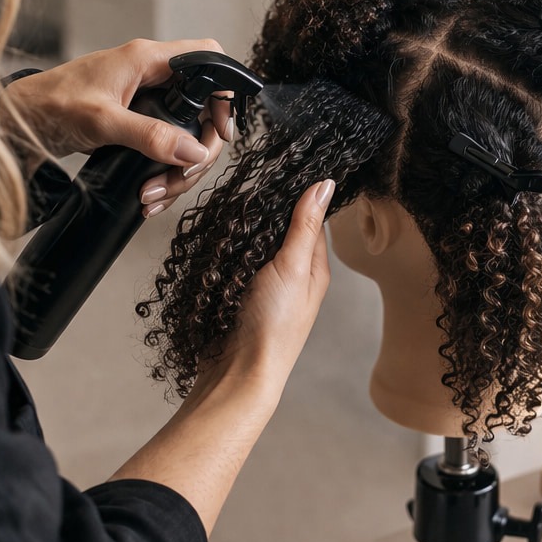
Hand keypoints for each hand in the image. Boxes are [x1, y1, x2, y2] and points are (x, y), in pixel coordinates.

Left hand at [0, 39, 234, 216]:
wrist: (17, 122)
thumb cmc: (50, 105)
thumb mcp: (102, 122)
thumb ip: (150, 135)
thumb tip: (192, 152)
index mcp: (147, 59)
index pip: (209, 59)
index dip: (224, 93)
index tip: (220, 132)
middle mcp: (152, 76)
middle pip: (204, 110)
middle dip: (198, 151)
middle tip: (180, 178)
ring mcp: (146, 100)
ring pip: (187, 135)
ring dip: (179, 170)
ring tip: (152, 196)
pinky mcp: (138, 122)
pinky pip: (167, 147)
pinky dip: (164, 173)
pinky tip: (150, 195)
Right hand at [113, 180, 334, 534]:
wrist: (238, 374)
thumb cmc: (273, 327)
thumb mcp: (292, 267)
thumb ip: (304, 226)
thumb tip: (324, 184)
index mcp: (314, 267)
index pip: (311, 218)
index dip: (297, 193)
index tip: (281, 167)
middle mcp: (293, 276)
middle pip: (280, 230)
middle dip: (264, 210)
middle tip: (247, 185)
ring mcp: (264, 287)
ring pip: (254, 245)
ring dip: (243, 230)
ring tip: (229, 207)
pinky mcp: (239, 297)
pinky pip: (234, 264)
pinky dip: (227, 251)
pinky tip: (217, 240)